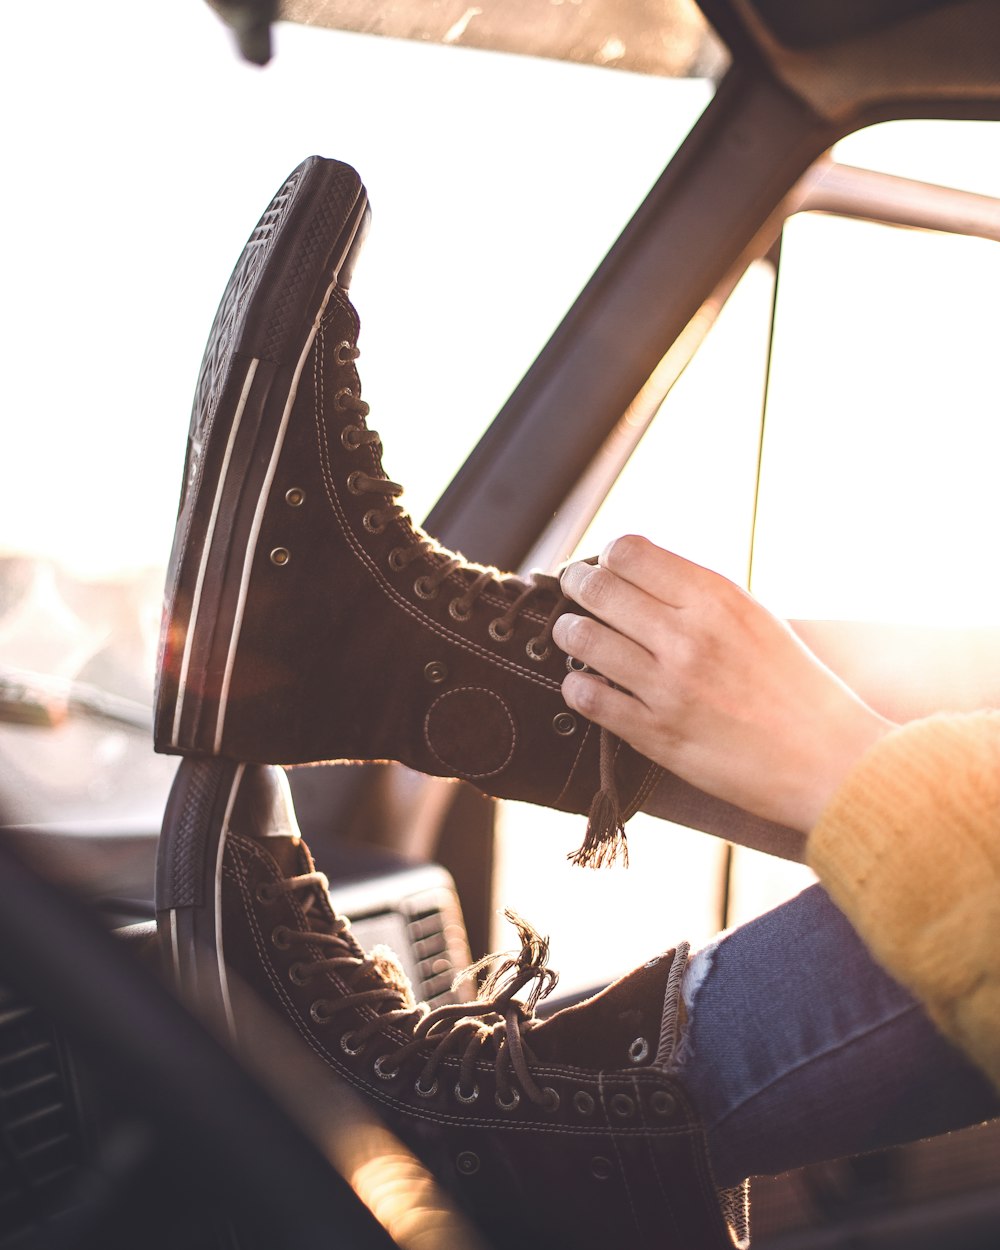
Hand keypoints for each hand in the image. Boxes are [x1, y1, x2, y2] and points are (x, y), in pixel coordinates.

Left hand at [554, 536, 894, 832]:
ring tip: (574, 634)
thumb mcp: (753, 617)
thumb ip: (696, 595)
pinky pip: (587, 696)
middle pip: (596, 588)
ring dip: (569, 632)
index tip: (605, 566)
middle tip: (576, 591)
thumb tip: (636, 574)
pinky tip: (588, 683)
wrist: (826, 759)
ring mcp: (669, 686)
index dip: (607, 556)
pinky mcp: (655, 733)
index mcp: (716, 598)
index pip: (629, 551)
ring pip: (582, 638)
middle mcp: (688, 636)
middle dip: (577, 585)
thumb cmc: (793, 686)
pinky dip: (577, 685)